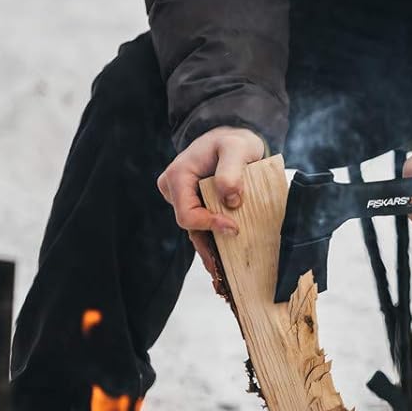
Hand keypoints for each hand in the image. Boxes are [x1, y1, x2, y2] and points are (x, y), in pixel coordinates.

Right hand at [156, 126, 267, 291]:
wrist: (232, 138)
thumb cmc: (233, 140)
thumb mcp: (236, 148)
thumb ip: (232, 171)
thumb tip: (231, 201)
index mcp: (178, 176)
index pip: (187, 213)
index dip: (208, 225)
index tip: (233, 229)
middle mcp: (174, 190)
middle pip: (189, 226)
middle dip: (208, 244)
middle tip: (227, 265)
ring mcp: (183, 199)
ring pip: (194, 230)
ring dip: (210, 249)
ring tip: (223, 272)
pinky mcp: (194, 205)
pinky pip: (201, 226)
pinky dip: (213, 241)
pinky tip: (223, 260)